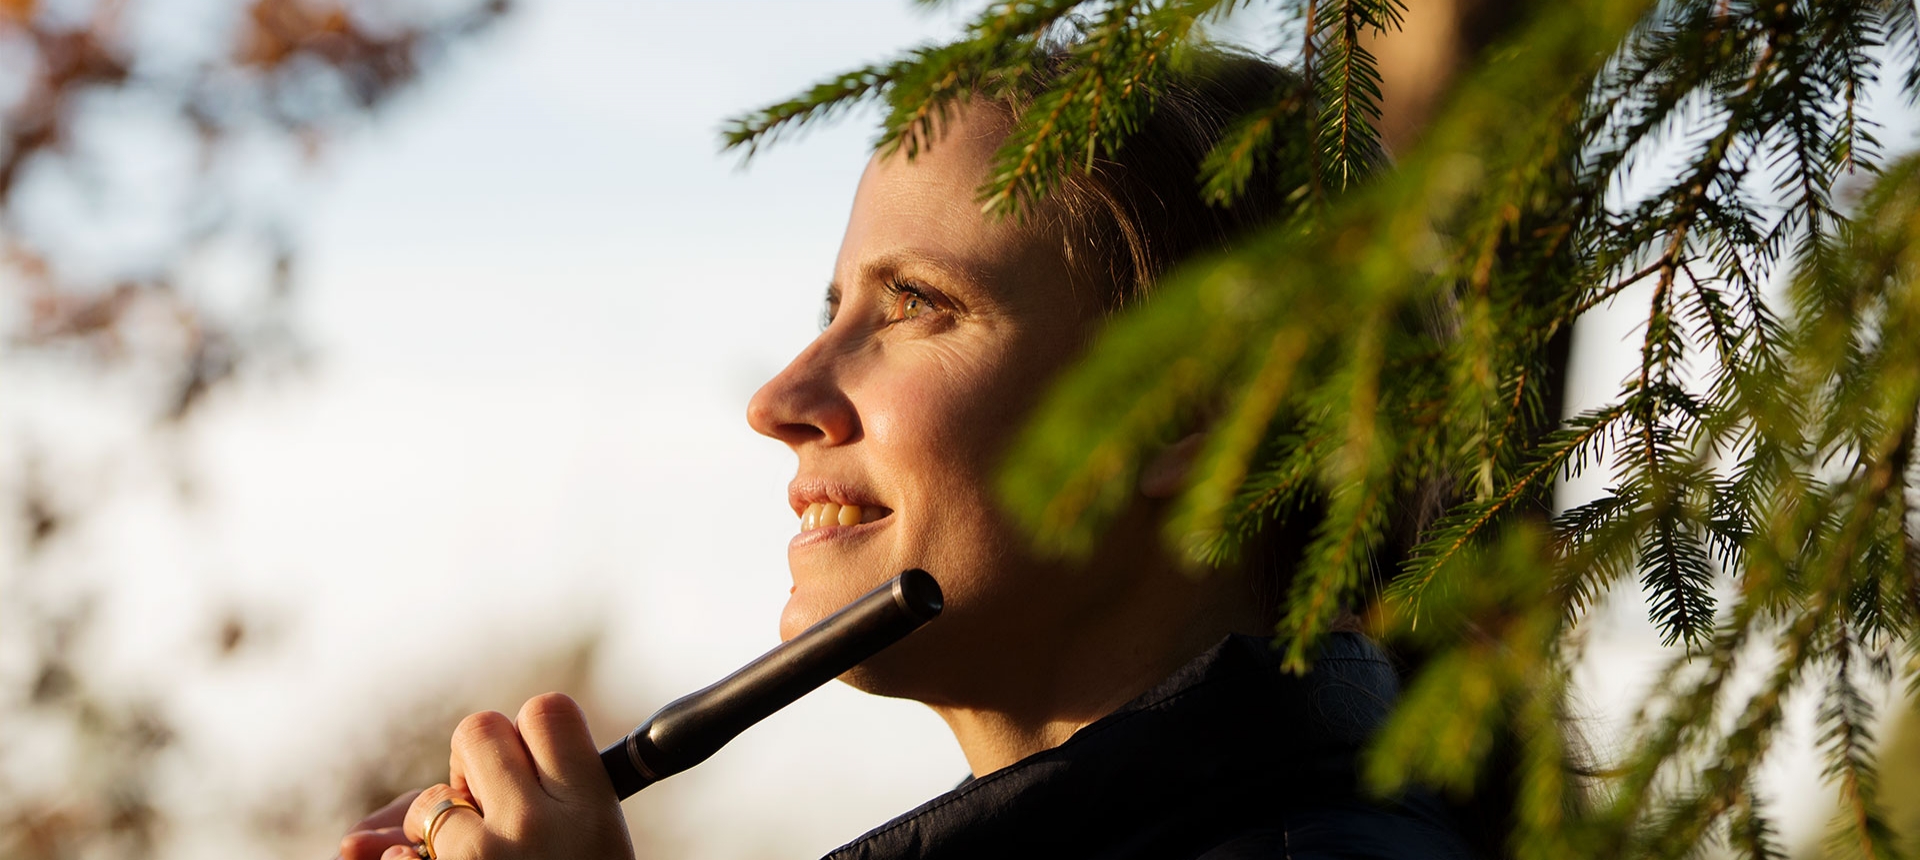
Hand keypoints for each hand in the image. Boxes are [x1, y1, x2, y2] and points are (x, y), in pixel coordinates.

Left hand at [341, 693, 633, 859]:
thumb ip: (542, 803)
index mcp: (593, 809)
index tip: (540, 773)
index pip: (548, 712)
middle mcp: (537, 823)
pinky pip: (395, 859)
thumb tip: (404, 811)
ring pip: (431, 802)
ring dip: (446, 832)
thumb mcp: (596, 852)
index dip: (536, 740)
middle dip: (478, 768)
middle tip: (501, 811)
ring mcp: (481, 858)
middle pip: (478, 730)